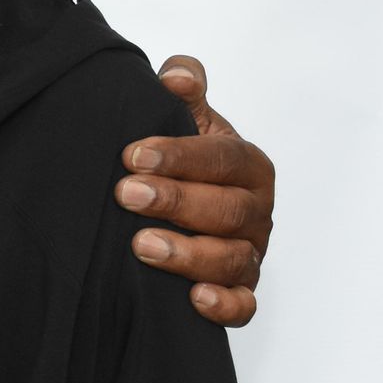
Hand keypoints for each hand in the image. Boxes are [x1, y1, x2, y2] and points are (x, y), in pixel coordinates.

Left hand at [116, 56, 274, 327]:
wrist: (174, 208)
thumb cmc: (180, 162)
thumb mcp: (182, 121)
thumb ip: (183, 91)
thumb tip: (177, 76)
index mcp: (248, 165)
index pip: (223, 158)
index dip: (181, 156)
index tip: (133, 155)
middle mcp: (256, 211)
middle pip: (227, 209)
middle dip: (176, 202)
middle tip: (126, 195)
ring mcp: (250, 253)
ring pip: (232, 259)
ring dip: (188, 254)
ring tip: (141, 246)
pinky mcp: (241, 291)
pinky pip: (244, 306)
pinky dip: (225, 305)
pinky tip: (194, 299)